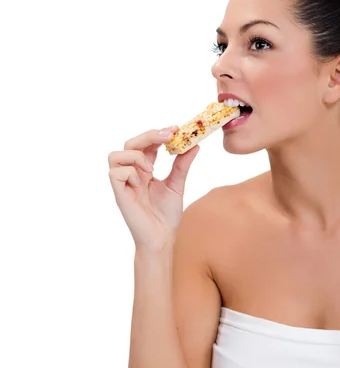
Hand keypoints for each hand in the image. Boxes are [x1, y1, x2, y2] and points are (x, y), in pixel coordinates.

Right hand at [108, 127, 199, 251]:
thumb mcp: (177, 185)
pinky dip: (130, 173)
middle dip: (149, 136)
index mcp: (144, 170)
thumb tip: (195, 145)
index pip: (146, 144)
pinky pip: (115, 173)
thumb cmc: (166, 216)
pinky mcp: (119, 194)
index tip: (175, 129)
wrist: (162, 238)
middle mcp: (132, 174)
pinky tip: (142, 184)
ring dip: (136, 157)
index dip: (158, 134)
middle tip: (169, 136)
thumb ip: (182, 165)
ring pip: (116, 155)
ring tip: (151, 170)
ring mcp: (124, 184)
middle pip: (130, 144)